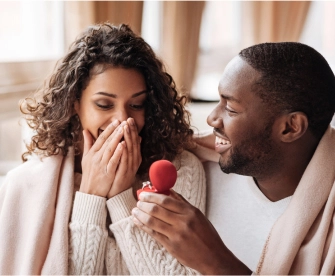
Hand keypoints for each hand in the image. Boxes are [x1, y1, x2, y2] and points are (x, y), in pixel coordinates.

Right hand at [79, 120, 124, 196]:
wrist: (90, 192)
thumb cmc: (89, 174)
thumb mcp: (86, 158)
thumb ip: (88, 144)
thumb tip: (85, 130)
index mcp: (91, 153)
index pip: (101, 138)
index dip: (109, 129)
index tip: (116, 121)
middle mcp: (95, 158)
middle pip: (106, 142)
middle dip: (115, 131)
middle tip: (122, 122)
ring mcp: (101, 165)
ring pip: (110, 149)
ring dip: (117, 138)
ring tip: (123, 130)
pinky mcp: (107, 173)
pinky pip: (113, 161)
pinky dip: (118, 152)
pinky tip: (123, 145)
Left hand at [107, 118, 141, 197]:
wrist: (116, 194)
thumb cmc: (118, 177)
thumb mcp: (123, 161)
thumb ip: (127, 150)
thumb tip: (134, 138)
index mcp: (133, 157)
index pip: (134, 141)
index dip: (132, 130)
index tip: (129, 119)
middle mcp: (134, 161)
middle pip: (134, 143)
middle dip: (131, 131)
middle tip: (129, 119)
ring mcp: (130, 167)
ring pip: (130, 150)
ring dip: (128, 138)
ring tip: (126, 127)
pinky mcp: (125, 173)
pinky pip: (125, 161)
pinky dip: (124, 152)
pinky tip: (123, 143)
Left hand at [132, 190, 250, 274]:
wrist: (213, 257)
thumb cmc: (207, 235)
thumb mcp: (198, 215)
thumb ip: (182, 203)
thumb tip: (168, 191)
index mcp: (190, 212)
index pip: (166, 200)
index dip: (152, 196)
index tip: (144, 194)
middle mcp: (183, 223)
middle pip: (157, 210)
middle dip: (144, 204)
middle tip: (138, 201)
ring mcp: (176, 235)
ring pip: (152, 222)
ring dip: (140, 215)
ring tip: (135, 211)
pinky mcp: (171, 247)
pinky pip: (154, 234)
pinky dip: (143, 226)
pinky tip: (138, 222)